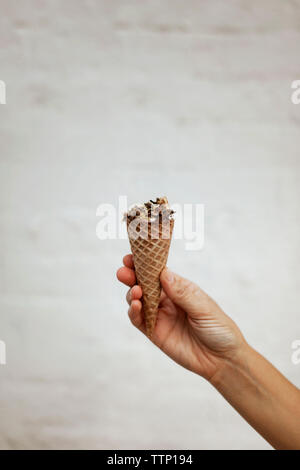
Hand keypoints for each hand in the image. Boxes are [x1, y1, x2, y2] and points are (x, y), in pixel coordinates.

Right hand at [117, 255, 245, 380]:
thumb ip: (182, 292)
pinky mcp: (155, 333)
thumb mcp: (204, 307)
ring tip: (135, 291)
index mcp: (180, 289)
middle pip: (144, 284)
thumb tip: (164, 273)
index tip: (134, 256)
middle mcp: (167, 300)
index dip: (146, 264)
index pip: (159, 272)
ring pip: (138, 301)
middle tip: (124, 271)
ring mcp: (160, 316)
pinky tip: (136, 305)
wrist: (223, 360)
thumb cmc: (219, 329)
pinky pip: (139, 321)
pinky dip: (134, 312)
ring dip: (132, 293)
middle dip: (132, 276)